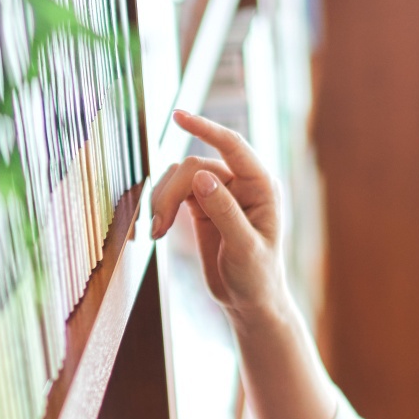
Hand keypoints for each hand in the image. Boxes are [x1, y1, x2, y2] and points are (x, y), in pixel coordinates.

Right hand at [148, 110, 284, 321]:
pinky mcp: (203, 206)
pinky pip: (175, 192)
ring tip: (156, 232)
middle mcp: (242, 184)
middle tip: (159, 227)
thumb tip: (201, 176)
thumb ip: (224, 211)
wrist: (249, 302)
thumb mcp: (244, 248)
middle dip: (172, 193)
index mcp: (261, 187)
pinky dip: (162, 207)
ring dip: (163, 200)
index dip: (205, 128)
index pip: (232, 146)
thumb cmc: (257, 277)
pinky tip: (158, 231)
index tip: (178, 116)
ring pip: (180, 178)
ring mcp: (220, 193)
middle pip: (195, 167)